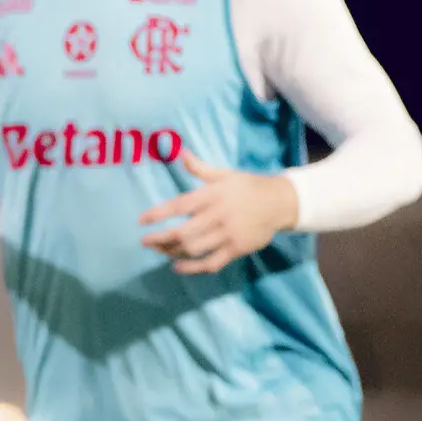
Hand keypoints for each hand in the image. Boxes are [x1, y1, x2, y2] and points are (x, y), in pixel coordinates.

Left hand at [139, 151, 299, 274]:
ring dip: (172, 251)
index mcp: (212, 195)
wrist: (279, 202)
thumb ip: (200, 168)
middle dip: (160, 238)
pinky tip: (177, 266)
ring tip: (159, 250)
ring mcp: (227, 235)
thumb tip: (181, 153)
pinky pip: (210, 263)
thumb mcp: (224, 174)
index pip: (179, 205)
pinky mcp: (236, 249)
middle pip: (183, 232)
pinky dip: (192, 268)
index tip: (141, 220)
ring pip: (193, 249)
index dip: (158, 213)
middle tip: (145, 241)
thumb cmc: (246, 187)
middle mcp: (217, 216)